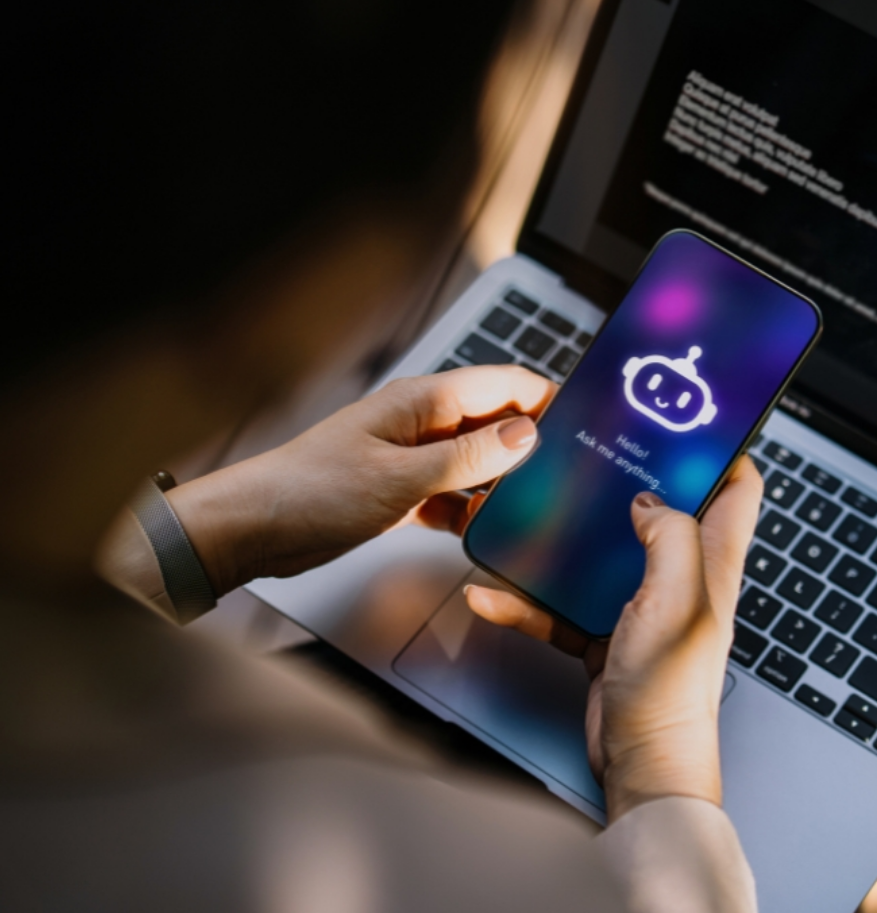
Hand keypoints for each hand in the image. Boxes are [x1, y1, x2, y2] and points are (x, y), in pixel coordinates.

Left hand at [167, 365, 554, 594]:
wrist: (255, 528)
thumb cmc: (311, 490)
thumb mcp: (402, 477)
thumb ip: (469, 458)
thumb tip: (526, 434)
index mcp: (423, 401)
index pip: (503, 384)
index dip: (546, 398)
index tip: (585, 420)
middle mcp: (422, 423)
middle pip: (494, 423)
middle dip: (531, 443)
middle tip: (569, 473)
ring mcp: (412, 457)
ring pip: (476, 462)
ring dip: (501, 481)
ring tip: (537, 505)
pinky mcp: (402, 491)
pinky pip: (452, 494)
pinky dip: (471, 509)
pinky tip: (487, 528)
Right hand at [465, 456, 761, 820]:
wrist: (642, 762)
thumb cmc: (673, 691)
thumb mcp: (678, 599)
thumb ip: (669, 536)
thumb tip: (646, 499)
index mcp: (712, 561)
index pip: (737, 488)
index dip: (720, 448)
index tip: (687, 418)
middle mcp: (680, 576)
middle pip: (660, 508)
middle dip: (629, 477)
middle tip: (594, 447)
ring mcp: (639, 602)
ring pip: (601, 551)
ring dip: (565, 536)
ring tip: (531, 510)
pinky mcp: (603, 630)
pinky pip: (560, 603)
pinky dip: (528, 598)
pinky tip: (493, 592)